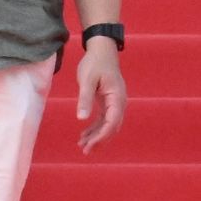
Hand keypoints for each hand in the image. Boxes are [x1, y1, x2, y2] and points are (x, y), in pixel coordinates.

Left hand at [73, 32, 127, 151]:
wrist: (102, 50)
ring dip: (97, 136)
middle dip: (100, 140)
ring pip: (108, 125)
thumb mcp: (87, 79)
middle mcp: (119, 103)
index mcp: (117, 98)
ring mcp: (115, 103)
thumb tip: (81, 118)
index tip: (90, 145)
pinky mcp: (109, 102)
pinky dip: (95, 128)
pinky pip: (104, 119)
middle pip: (112, 127)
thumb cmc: (94, 63)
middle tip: (85, 151)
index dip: (101, 136)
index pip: (112, 122)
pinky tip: (84, 135)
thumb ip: (84, 98)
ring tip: (82, 145)